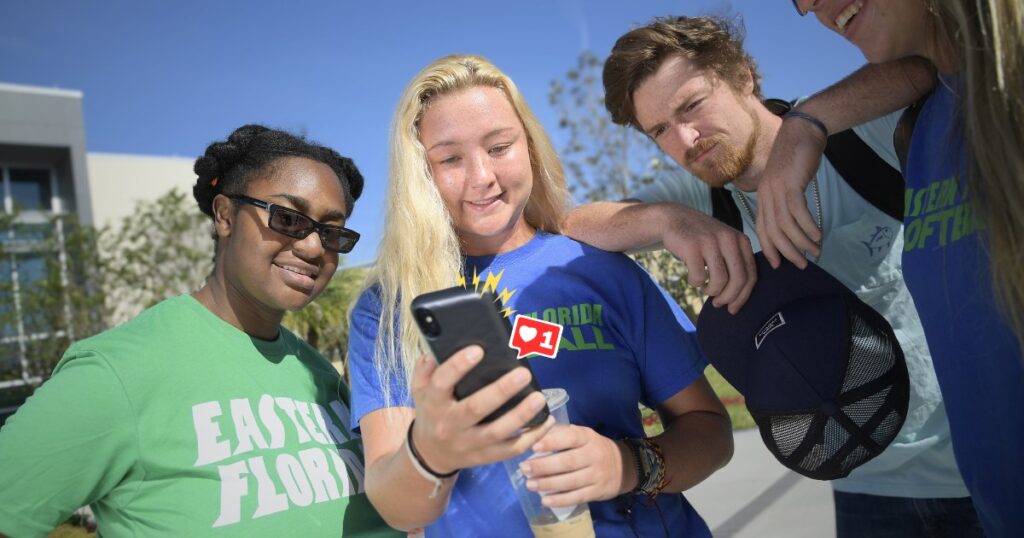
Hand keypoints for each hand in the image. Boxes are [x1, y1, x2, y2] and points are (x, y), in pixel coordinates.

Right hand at [409, 345, 553, 474]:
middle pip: (476, 408)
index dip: (458, 366)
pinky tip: (545, 422)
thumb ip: (425, 369)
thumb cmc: (431, 413)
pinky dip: (531, 438)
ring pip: (497, 432)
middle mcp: (450, 425)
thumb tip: (434, 350)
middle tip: (523, 374)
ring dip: (521, 416)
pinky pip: (510, 450)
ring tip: (539, 398)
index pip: (442, 383)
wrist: (431, 454)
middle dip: (501, 391)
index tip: (478, 350)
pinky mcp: (484, 457)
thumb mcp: (420, 390)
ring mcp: (469, 444)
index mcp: (433, 403)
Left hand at [519, 425, 629, 507]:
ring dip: (548, 484)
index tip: (534, 447)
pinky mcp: (597, 492)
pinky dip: (560, 500)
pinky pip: (577, 497)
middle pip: (568, 462)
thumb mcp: (581, 435)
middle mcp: (594, 455)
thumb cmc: (591, 448)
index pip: (570, 437)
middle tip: (524, 468)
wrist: (622, 466)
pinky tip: (545, 501)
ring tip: (530, 484)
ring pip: (571, 481)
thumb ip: (560, 434)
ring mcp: (597, 475)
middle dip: (544, 466)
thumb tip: (533, 432)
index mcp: (587, 437)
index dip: (552, 442)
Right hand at [662, 206, 755, 313]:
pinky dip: (695, 283)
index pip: (751, 274)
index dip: (743, 296)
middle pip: (738, 280)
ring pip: (719, 281)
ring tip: (705, 288)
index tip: (733, 307)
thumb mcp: (725, 243)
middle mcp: (729, 239)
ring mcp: (711, 242)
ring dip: (711, 291)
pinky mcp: (693, 247)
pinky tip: (692, 277)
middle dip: (728, 298)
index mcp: (741, 240)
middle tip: (718, 303)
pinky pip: (699, 277)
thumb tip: (740, 296)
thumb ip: (736, 262)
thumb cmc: (701, 238)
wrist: (674, 219)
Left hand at [755, 117, 826, 268]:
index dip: (769, 248)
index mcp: (763, 196)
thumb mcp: (788, 182)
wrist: (803, 130)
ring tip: (815, 251)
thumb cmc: (797, 157)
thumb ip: (787, 200)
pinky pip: (797, 212)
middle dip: (787, 251)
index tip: (778, 264)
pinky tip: (817, 235)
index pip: (761, 229)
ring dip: (801, 242)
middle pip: (773, 232)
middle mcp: (766, 195)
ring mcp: (777, 189)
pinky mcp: (791, 183)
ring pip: (785, 225)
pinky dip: (807, 226)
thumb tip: (796, 222)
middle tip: (802, 264)